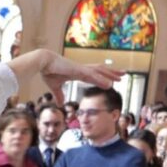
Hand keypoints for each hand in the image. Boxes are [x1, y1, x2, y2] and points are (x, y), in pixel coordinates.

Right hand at [8, 50, 123, 102]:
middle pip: (100, 70)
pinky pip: (93, 76)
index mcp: (77, 72)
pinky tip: (109, 83)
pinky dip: (102, 80)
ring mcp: (81, 69)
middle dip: (112, 72)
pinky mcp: (78, 70)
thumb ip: (59, 95)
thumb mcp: (54, 86)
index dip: (103, 75)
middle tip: (124, 74)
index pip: (94, 73)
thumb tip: (61, 104)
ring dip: (111, 75)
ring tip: (122, 77)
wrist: (42, 62)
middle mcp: (81, 69)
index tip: (112, 77)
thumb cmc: (47, 71)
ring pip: (99, 72)